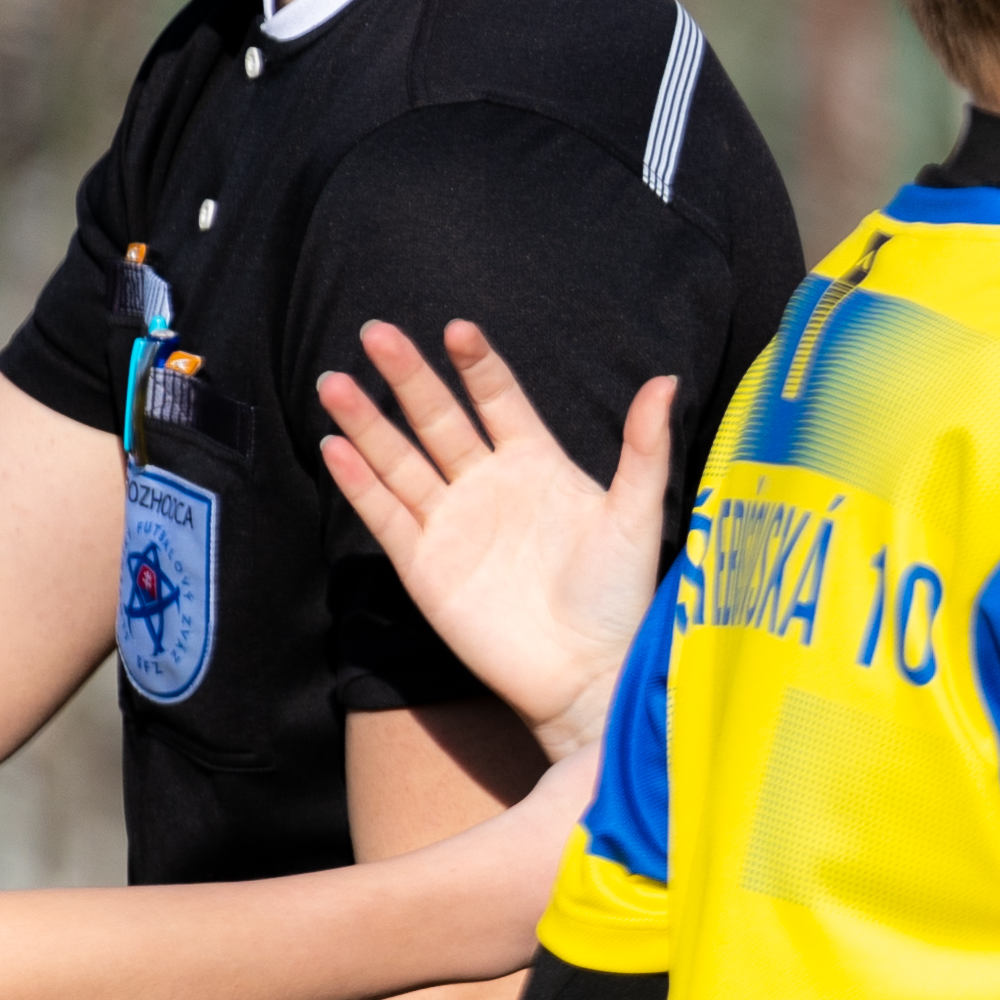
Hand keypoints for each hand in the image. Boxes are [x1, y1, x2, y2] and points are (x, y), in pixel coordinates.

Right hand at [313, 324, 675, 763]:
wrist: (589, 671)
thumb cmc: (618, 596)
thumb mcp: (635, 515)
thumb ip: (644, 449)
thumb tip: (665, 380)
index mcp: (537, 463)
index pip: (499, 400)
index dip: (478, 365)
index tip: (457, 329)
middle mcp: (487, 485)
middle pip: (438, 418)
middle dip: (407, 377)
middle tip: (377, 332)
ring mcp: (452, 523)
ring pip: (400, 460)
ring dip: (366, 422)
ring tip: (334, 381)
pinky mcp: (425, 566)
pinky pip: (386, 516)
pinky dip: (359, 484)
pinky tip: (336, 447)